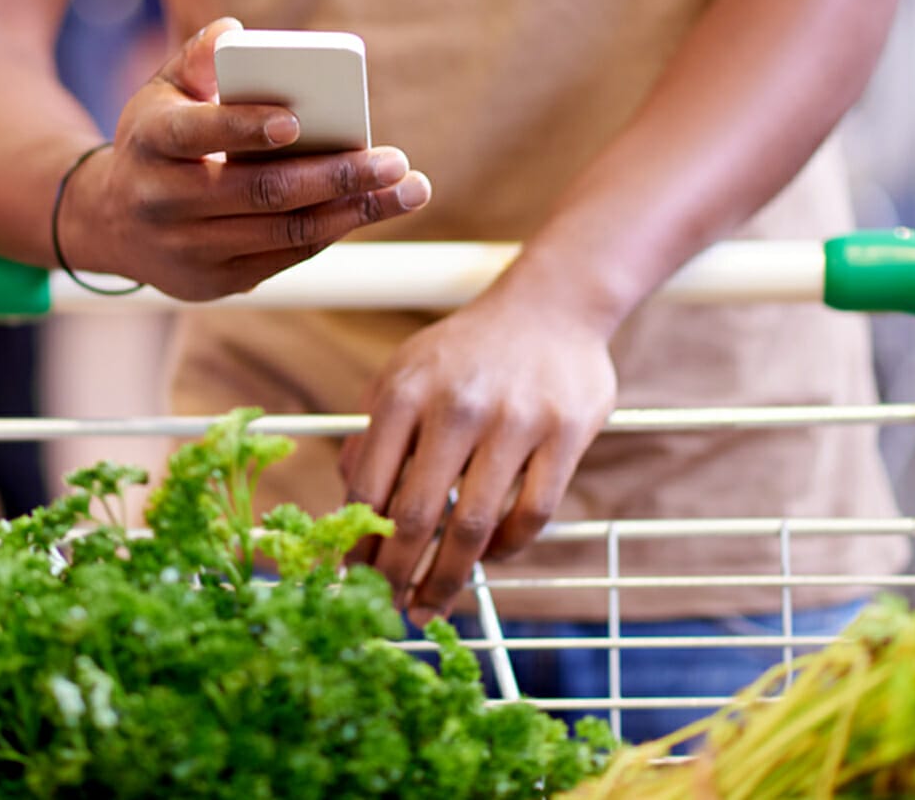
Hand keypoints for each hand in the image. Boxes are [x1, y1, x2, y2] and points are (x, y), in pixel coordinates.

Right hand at [59, 19, 430, 299]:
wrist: (110, 223)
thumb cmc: (155, 144)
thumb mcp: (160, 95)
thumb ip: (196, 60)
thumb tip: (236, 31)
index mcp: (150, 143)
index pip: (197, 134)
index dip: (244, 128)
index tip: (296, 120)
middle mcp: (164, 202)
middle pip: (262, 191)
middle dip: (337, 175)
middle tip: (395, 160)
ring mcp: (190, 249)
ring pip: (285, 231)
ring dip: (355, 211)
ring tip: (408, 190)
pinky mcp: (214, 282)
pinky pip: (286, 256)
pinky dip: (333, 230)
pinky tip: (371, 209)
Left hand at [340, 285, 615, 624]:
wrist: (549, 306)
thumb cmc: (467, 349)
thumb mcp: (405, 370)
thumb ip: (375, 428)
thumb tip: (349, 493)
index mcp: (406, 391)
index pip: (369, 486)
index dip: (357, 544)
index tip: (352, 578)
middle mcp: (457, 405)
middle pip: (417, 517)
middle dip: (397, 576)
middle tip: (391, 608)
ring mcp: (515, 420)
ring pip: (475, 526)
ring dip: (449, 578)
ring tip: (433, 604)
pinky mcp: (565, 433)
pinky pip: (532, 514)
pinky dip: (506, 548)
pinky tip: (490, 556)